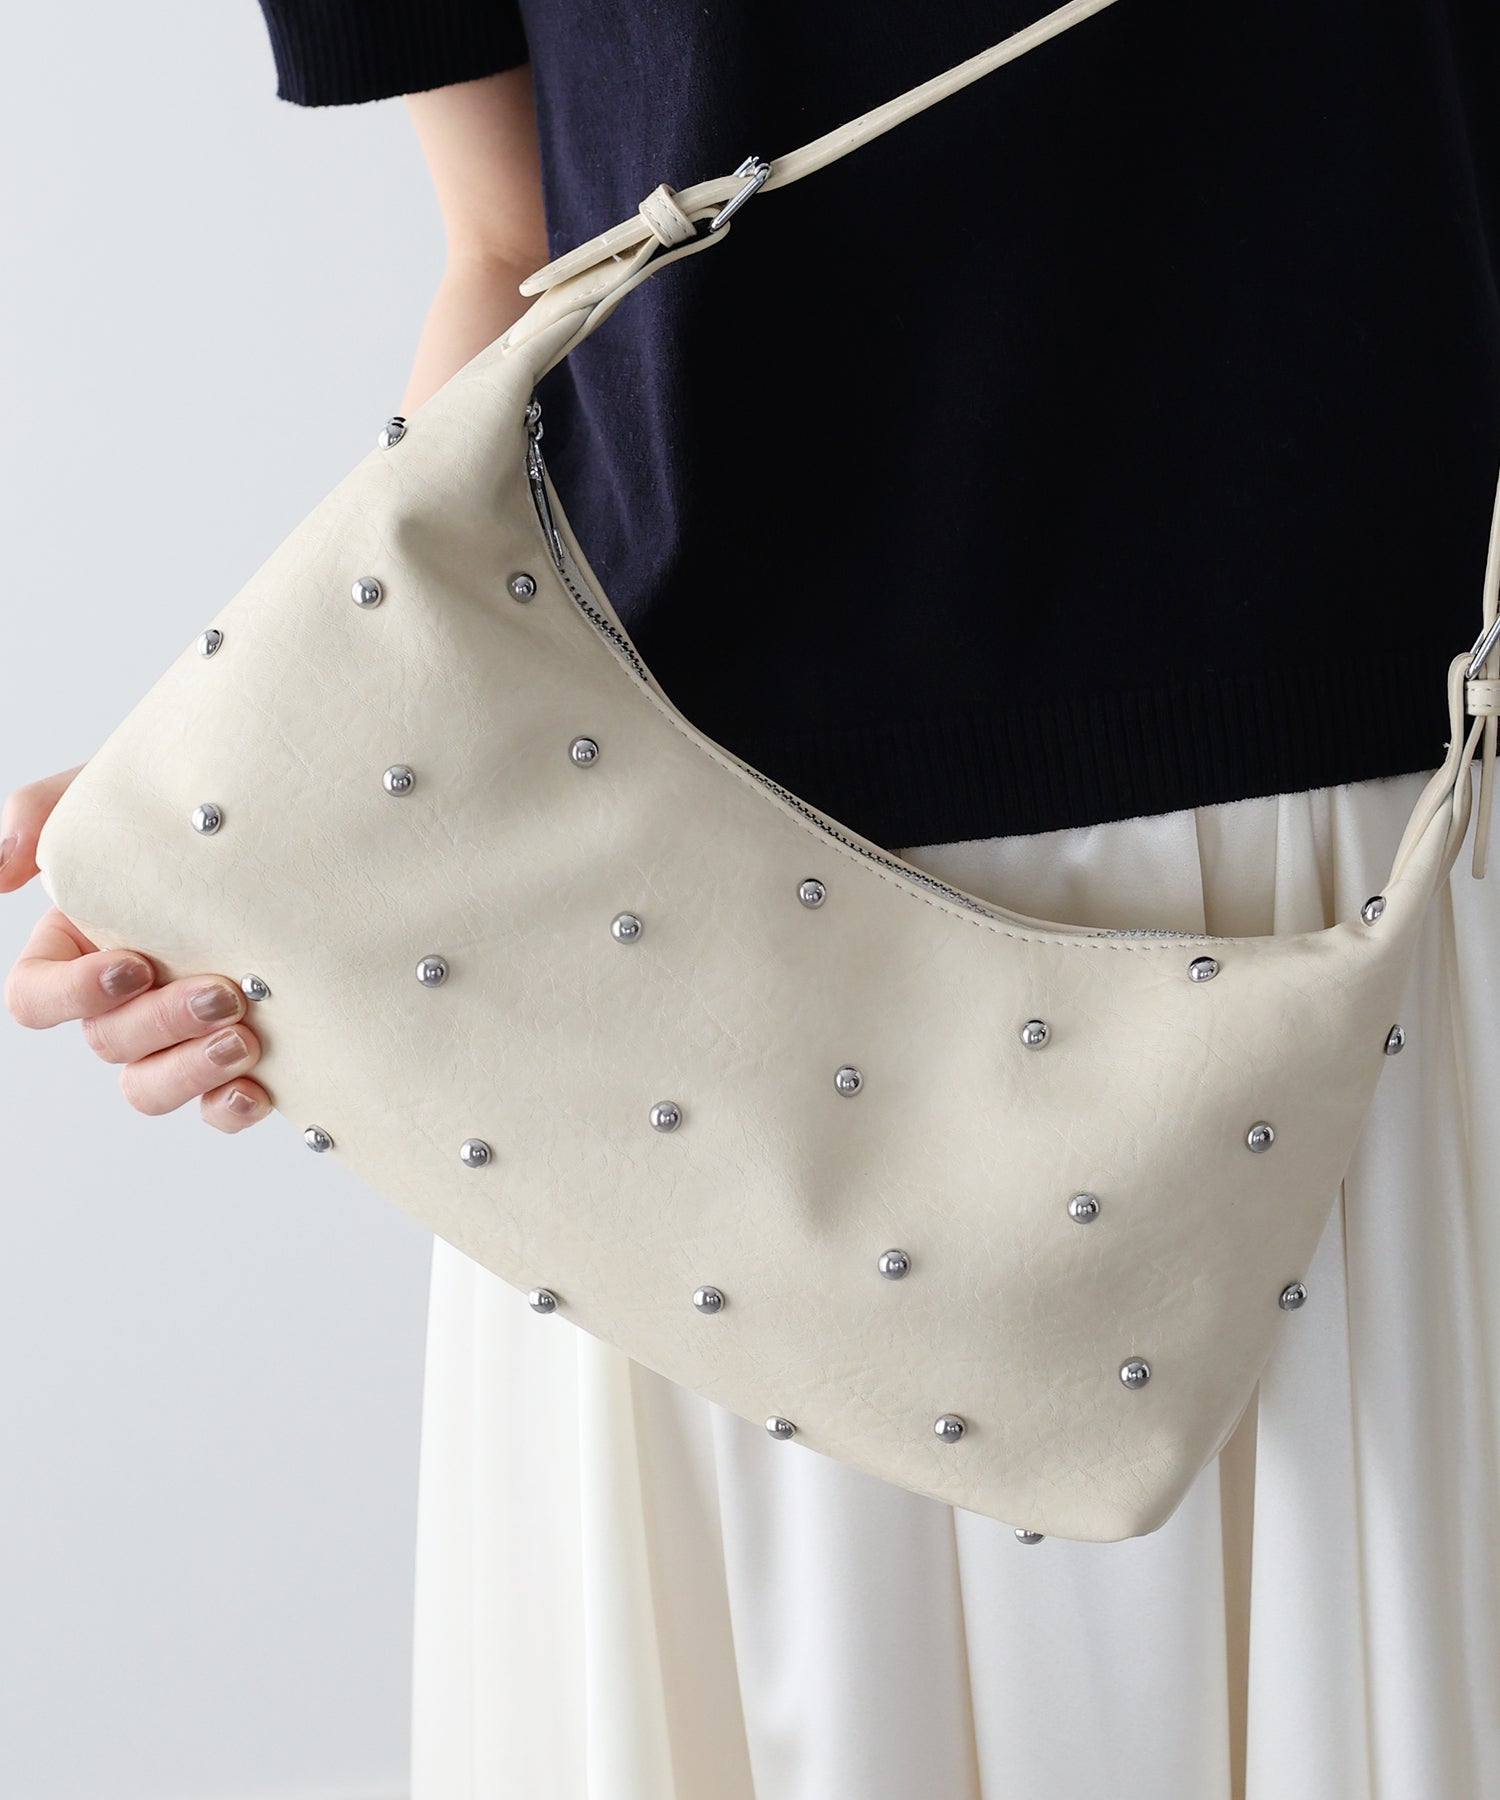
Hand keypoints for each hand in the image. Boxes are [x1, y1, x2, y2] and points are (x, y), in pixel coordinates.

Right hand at [1, 766, 272, 1131]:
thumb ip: (42, 813)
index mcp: (77, 948)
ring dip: (190, 1071)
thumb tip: (4, 865)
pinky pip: (214, 1109)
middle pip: (107, 1043)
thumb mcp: (110, 792)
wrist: (283, 818)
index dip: (73, 994)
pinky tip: (260, 1091)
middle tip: (224, 992)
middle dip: (161, 1025)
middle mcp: (121, 1001)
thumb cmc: (186, 808)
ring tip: (245, 1040)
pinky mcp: (235, 1058)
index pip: (35, 996)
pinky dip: (229, 1109)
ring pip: (150, 1088)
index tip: (134, 966)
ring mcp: (177, 1035)